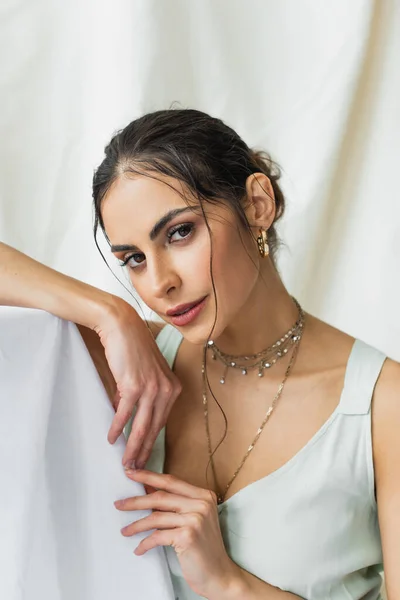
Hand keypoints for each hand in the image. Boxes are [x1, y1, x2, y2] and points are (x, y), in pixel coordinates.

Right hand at [95, 298, 181, 468]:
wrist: (123, 327)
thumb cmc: (133, 349)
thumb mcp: (143, 374)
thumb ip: (141, 395)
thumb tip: (126, 414)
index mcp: (172, 388)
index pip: (162, 423)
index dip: (153, 443)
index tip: (146, 458)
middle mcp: (166, 389)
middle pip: (154, 428)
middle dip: (144, 452)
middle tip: (135, 470)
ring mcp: (151, 388)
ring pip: (142, 426)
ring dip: (133, 448)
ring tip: (126, 463)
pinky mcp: (134, 385)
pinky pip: (125, 414)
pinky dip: (118, 428)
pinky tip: (112, 438)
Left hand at [114, 469, 242, 598]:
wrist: (220, 574)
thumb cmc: (204, 548)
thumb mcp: (193, 519)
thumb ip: (175, 504)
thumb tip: (148, 489)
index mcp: (203, 495)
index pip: (170, 481)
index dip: (148, 476)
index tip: (131, 472)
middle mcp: (201, 503)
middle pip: (160, 497)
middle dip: (135, 501)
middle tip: (118, 503)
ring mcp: (195, 519)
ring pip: (156, 516)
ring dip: (136, 525)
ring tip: (125, 530)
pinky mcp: (187, 535)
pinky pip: (157, 536)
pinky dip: (145, 543)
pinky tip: (139, 549)